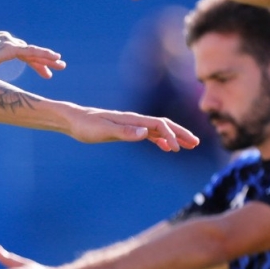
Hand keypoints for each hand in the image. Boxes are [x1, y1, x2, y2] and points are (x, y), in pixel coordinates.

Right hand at [0, 31, 65, 78]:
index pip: (19, 52)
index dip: (31, 61)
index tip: (41, 70)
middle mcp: (4, 40)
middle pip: (28, 51)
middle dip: (42, 59)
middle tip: (55, 67)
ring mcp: (7, 43)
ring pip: (33, 51)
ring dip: (47, 58)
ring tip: (60, 65)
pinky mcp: (9, 48)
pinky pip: (32, 52)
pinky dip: (44, 55)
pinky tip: (55, 58)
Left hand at [68, 107, 199, 150]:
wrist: (73, 121)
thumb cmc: (86, 125)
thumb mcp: (103, 130)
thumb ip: (124, 132)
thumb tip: (145, 132)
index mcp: (131, 119)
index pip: (157, 125)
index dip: (170, 135)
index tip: (176, 149)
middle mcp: (134, 120)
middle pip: (163, 124)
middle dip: (180, 133)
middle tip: (196, 143)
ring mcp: (132, 125)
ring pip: (158, 129)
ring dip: (174, 136)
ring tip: (188, 146)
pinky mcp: (127, 130)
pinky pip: (149, 134)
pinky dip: (160, 140)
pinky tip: (165, 147)